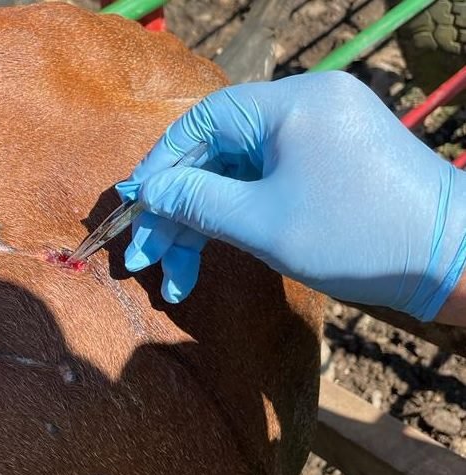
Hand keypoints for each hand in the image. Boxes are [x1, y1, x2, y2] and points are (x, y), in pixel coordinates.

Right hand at [118, 71, 465, 321]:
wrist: (454, 260)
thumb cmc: (359, 238)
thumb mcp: (264, 224)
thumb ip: (197, 203)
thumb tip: (149, 192)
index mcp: (292, 105)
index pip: (203, 121)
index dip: (161, 164)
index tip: (133, 207)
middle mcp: (305, 107)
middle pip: (218, 152)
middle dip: (178, 208)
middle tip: (146, 257)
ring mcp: (319, 136)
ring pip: (239, 174)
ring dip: (204, 223)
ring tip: (176, 276)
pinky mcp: (328, 164)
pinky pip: (266, 182)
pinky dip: (237, 217)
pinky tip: (211, 252)